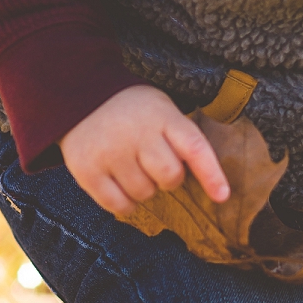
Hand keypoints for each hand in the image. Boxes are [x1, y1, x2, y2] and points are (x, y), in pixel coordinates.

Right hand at [60, 85, 230, 219]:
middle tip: (154, 164)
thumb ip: (181, 139)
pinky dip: (125, 203)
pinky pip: (119, 206)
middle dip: (168, 178)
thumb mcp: (161, 109)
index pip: (195, 147)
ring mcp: (111, 153)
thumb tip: (210, 185)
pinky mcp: (88, 171)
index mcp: (162, 115)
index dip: (211, 174)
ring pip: (145, 194)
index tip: (223, 196)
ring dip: (144, 189)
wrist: (80, 96)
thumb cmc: (132, 111)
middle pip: (170, 177)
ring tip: (131, 166)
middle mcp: (137, 133)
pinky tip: (119, 183)